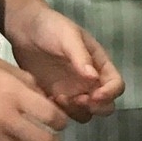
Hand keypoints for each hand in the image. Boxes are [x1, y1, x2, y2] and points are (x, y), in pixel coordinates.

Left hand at [7, 2, 124, 122]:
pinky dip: (59, 112)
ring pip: (85, 113)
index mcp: (99, 64)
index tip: (94, 95)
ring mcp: (73, 91)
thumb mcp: (68, 36)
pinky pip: (64, 113)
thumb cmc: (51, 27)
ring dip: (76, 111)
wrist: (24, 29)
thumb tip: (94, 78)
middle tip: (76, 99)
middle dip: (95, 107)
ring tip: (58, 98)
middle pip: (105, 105)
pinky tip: (47, 99)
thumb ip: (81, 56)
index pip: (116, 85)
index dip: (110, 93)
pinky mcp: (55, 97)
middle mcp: (90, 81)